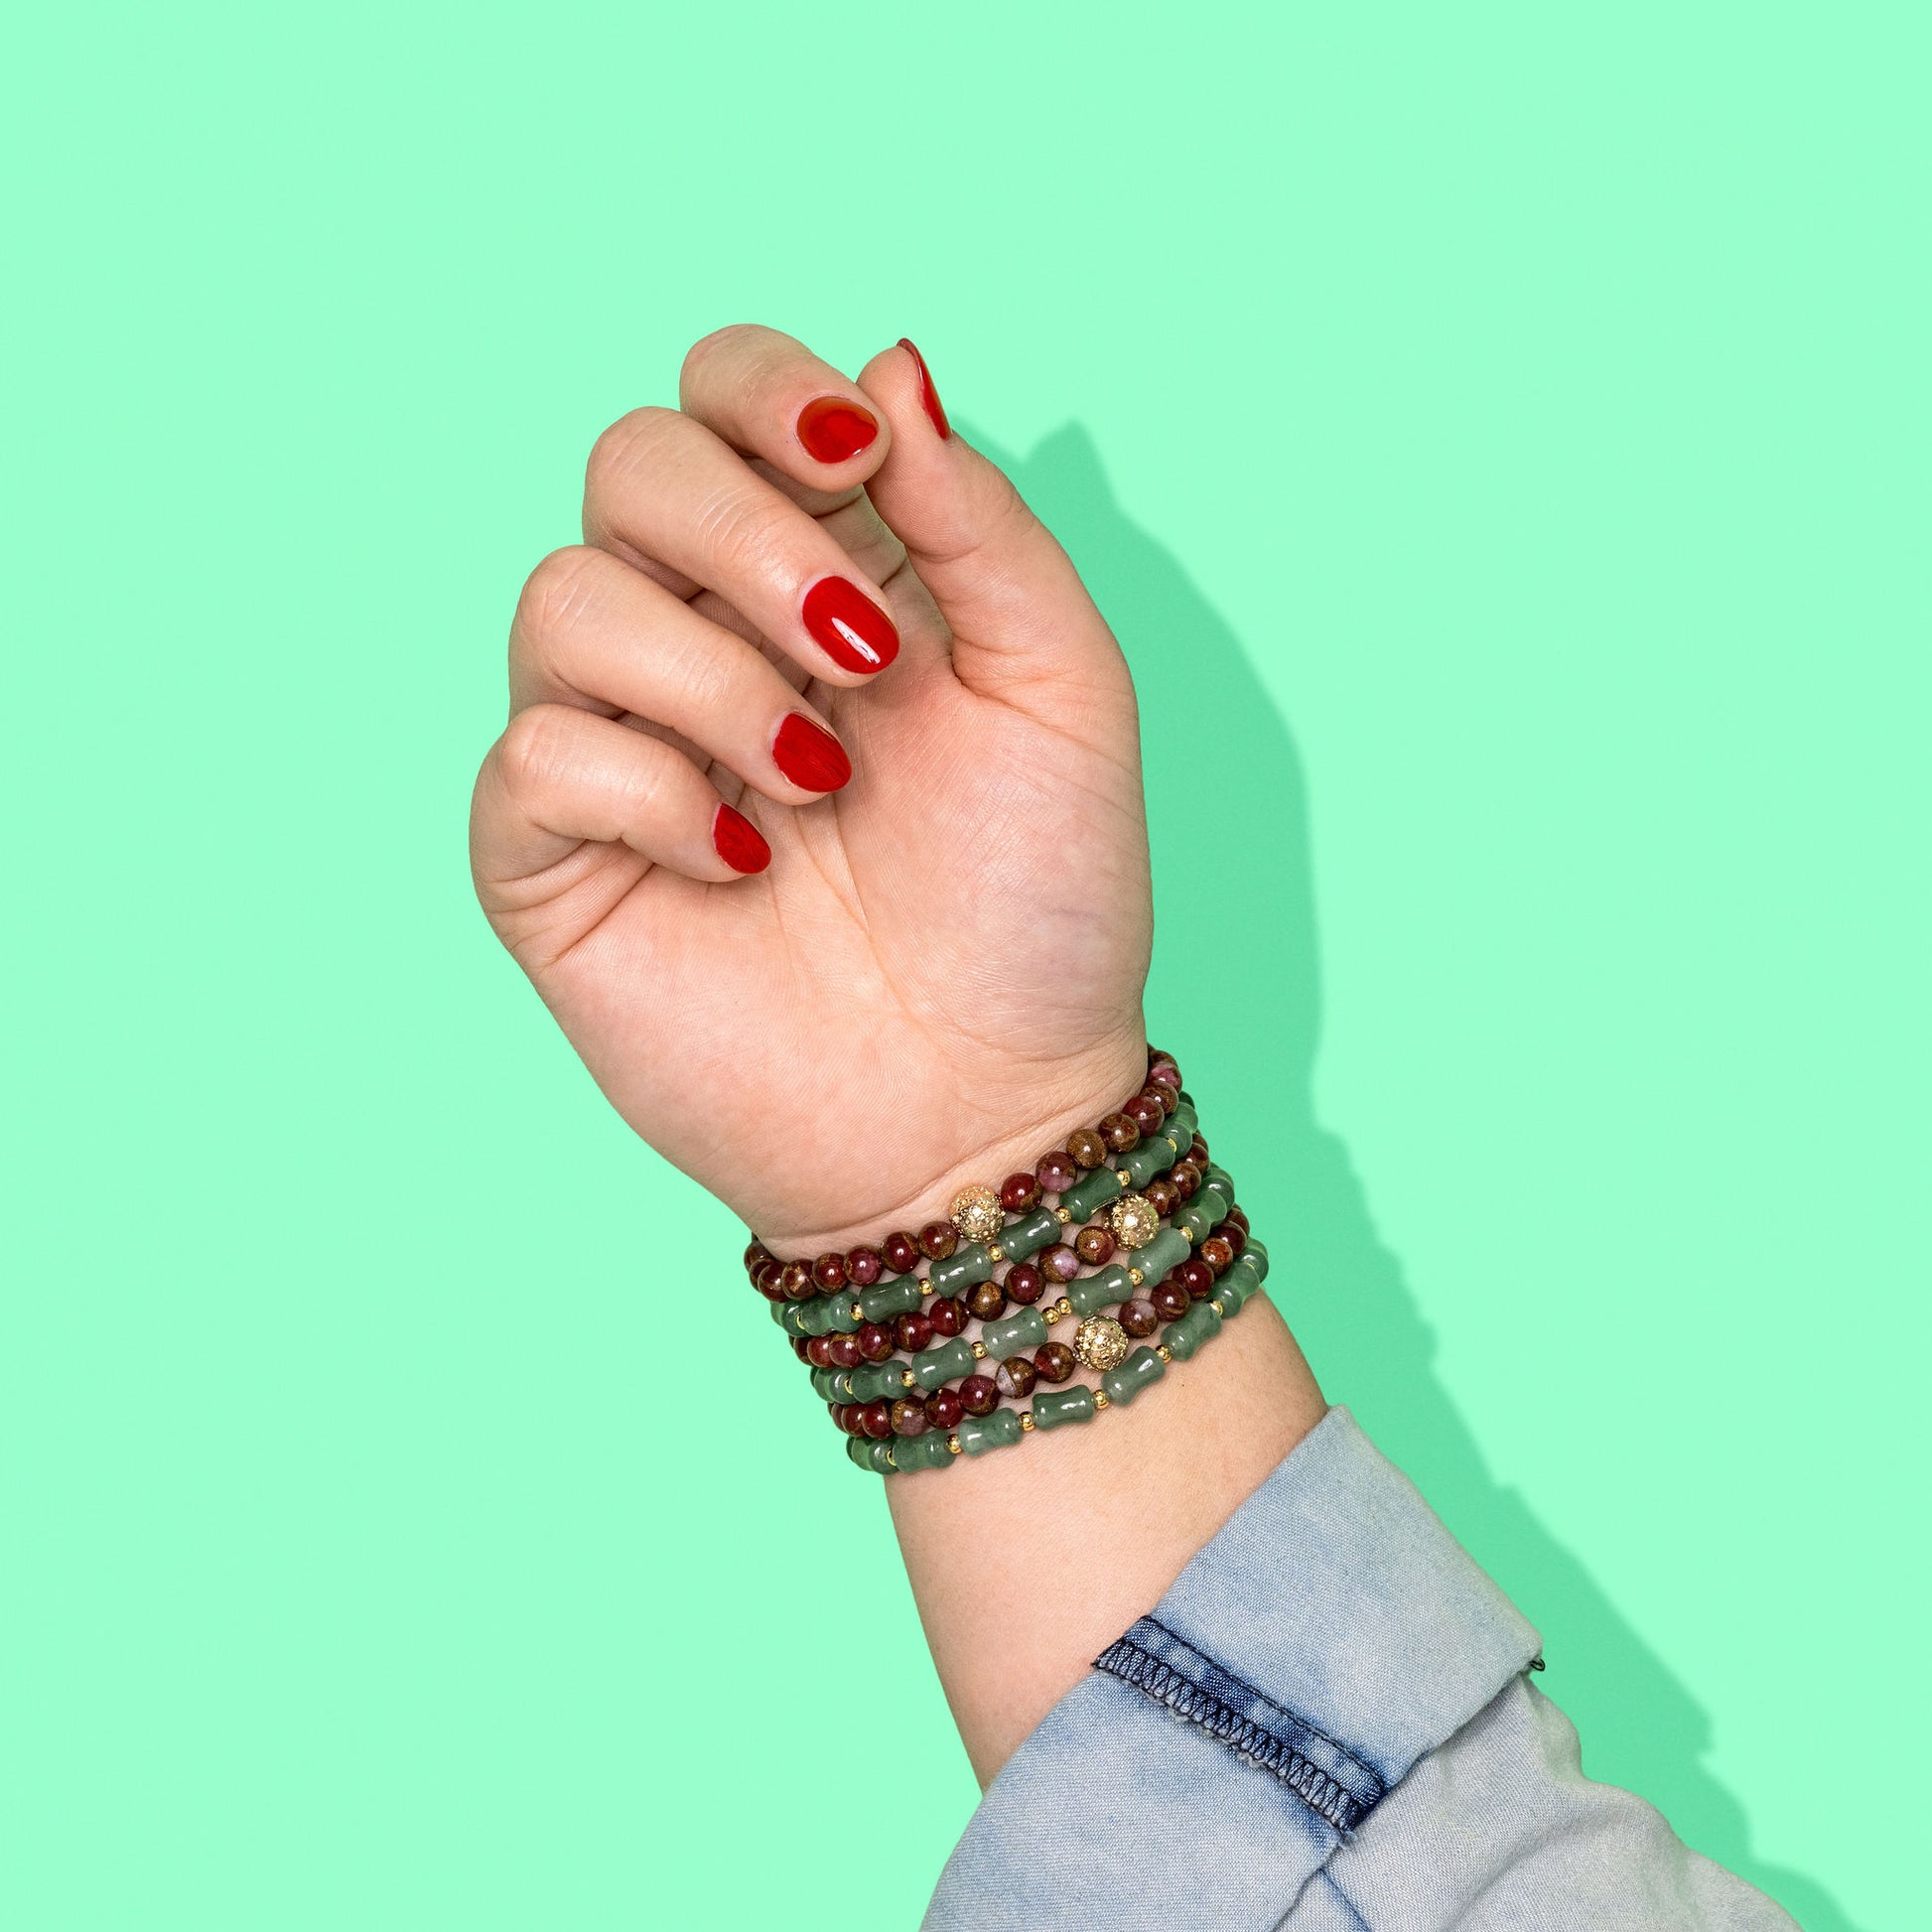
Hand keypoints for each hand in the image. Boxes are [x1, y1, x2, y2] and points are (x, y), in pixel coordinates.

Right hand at [470, 327, 1152, 1252]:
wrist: (988, 1111)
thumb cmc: (1038, 907)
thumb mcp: (1061, 692)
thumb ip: (981, 526)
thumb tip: (892, 363)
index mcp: (825, 574)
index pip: (723, 395)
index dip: (765, 389)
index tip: (854, 459)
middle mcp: (707, 637)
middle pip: (628, 462)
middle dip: (747, 535)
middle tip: (857, 656)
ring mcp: (623, 745)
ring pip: (560, 597)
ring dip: (707, 673)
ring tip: (816, 783)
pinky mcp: (555, 859)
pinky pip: (534, 755)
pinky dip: (647, 791)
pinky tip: (742, 863)